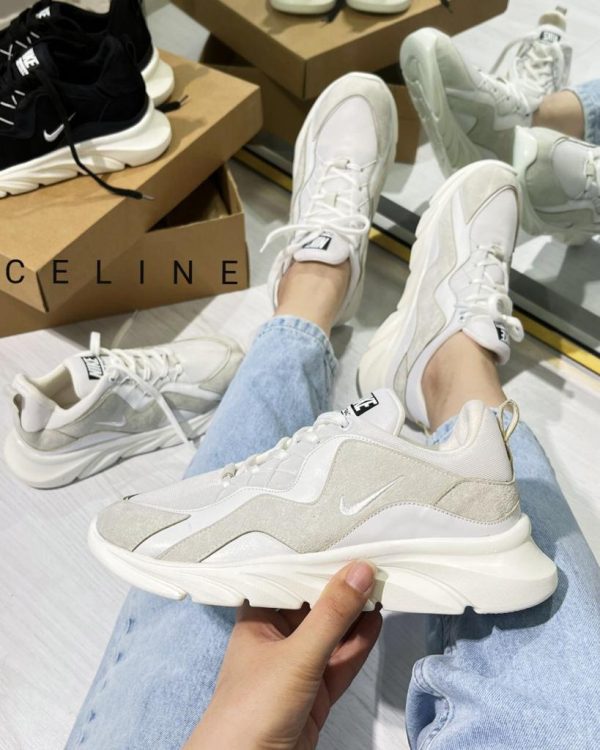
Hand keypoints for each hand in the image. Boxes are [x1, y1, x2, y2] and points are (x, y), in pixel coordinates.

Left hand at [185, 560, 380, 749]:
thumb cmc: (245, 716)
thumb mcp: (296, 655)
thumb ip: (331, 615)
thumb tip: (356, 576)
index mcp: (257, 620)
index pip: (292, 582)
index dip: (320, 566)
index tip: (350, 554)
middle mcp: (276, 640)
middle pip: (314, 606)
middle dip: (342, 590)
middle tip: (372, 570)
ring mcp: (296, 667)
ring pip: (331, 633)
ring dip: (355, 616)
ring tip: (380, 591)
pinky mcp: (314, 692)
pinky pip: (340, 661)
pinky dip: (358, 644)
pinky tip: (373, 625)